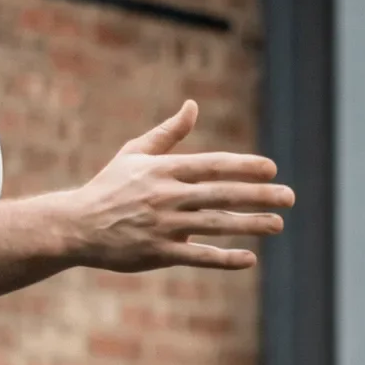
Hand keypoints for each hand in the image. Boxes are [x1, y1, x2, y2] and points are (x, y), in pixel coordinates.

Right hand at [68, 101, 294, 271]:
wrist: (75, 226)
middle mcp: (167, 196)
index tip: (271, 168)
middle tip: (290, 197)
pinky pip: (198, 256)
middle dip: (259, 195)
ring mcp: (163, 226)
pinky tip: (249, 258)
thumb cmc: (109, 187)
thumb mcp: (135, 154)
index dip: (243, 166)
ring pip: (215, 225)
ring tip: (278, 224)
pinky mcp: (158, 253)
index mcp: (163, 170)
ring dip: (249, 225)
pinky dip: (224, 258)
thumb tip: (193, 105)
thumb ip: (168, 133)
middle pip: (221, 194)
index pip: (212, 165)